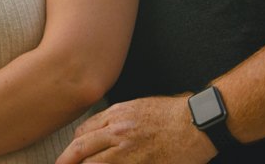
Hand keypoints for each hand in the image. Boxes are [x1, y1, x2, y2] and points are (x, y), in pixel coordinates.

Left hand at [54, 96, 215, 163]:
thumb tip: (108, 129)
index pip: (85, 131)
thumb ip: (123, 117)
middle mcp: (118, 130)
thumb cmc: (175, 112)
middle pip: (82, 148)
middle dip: (66, 161)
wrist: (198, 121)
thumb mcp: (143, 106)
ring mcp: (128, 150)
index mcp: (118, 114)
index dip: (75, 146)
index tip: (70, 155)